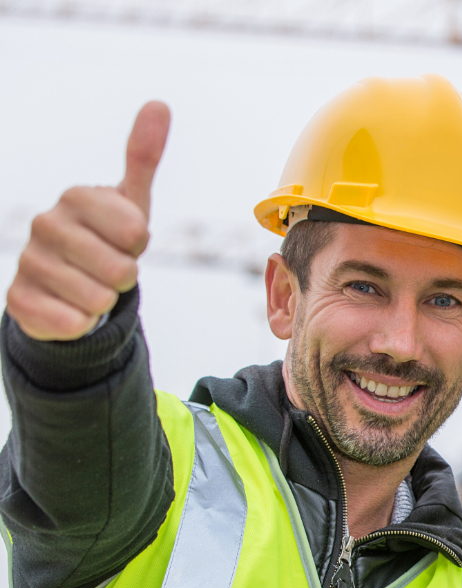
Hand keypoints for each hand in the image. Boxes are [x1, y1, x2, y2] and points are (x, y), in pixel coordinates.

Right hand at [6, 102, 170, 339]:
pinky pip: (69, 322)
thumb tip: (159, 104)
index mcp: (76, 197)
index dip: (139, 245)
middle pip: (121, 269)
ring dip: (104, 302)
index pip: (136, 231)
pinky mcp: (18, 299)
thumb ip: (144, 156)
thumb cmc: (107, 238)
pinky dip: (81, 324)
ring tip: (91, 287)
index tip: (126, 240)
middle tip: (111, 269)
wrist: (69, 284)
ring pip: (98, 299)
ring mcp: (28, 261)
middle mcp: (45, 224)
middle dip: (126, 278)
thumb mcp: (131, 201)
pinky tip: (72, 309)